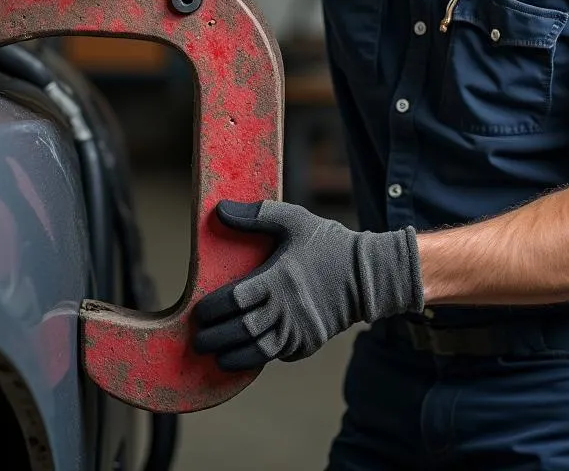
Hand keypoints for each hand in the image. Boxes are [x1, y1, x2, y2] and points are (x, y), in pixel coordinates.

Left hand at [193, 199, 422, 370]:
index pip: (234, 299)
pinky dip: (258, 359)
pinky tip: (243, 357)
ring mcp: (299, 329)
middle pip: (241, 330)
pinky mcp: (309, 343)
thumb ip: (257, 215)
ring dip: (233, 355)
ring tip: (216, 354)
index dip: (211, 309)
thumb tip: (220, 209)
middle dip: (214, 337)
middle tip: (198, 338)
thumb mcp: (295, 220)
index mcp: (278, 278)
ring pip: (258, 351)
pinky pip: (278, 356)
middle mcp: (287, 308)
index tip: (199, 311)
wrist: (370, 275)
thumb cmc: (329, 244)